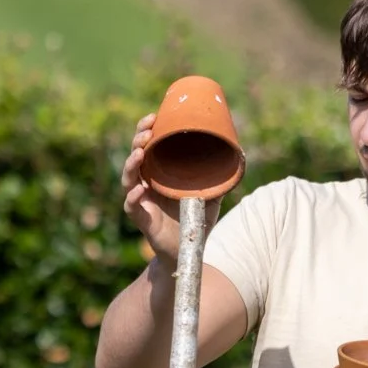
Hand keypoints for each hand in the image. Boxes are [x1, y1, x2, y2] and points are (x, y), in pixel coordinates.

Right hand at [121, 113, 219, 263]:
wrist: (187, 250)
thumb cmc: (195, 221)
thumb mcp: (211, 195)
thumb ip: (219, 177)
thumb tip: (238, 156)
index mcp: (160, 172)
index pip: (149, 145)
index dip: (147, 129)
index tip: (154, 117)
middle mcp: (147, 182)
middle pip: (135, 155)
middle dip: (138, 140)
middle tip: (147, 131)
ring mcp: (142, 200)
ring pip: (128, 178)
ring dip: (131, 164)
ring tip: (140, 153)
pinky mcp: (142, 218)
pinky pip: (131, 205)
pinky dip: (134, 197)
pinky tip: (142, 189)